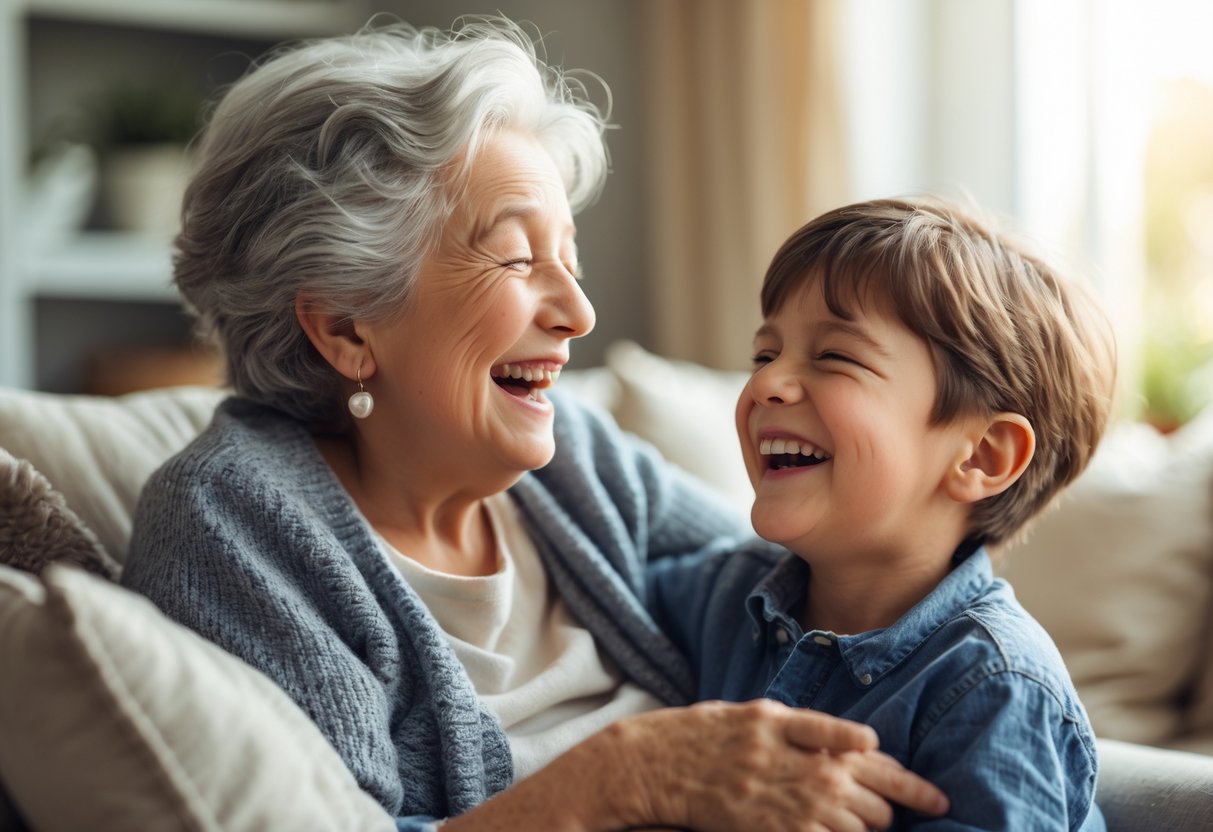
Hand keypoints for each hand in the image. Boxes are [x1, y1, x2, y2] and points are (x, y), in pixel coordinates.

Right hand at [441, 700, 947, 831]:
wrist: (642, 764)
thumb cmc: (695, 735)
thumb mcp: (747, 714)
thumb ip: (798, 727)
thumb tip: (855, 742)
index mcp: (778, 720)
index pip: (856, 745)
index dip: (902, 775)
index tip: (934, 794)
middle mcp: (779, 754)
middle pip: (861, 787)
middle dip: (890, 804)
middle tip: (904, 811)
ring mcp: (769, 792)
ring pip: (846, 820)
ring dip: (868, 827)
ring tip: (875, 827)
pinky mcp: (757, 824)